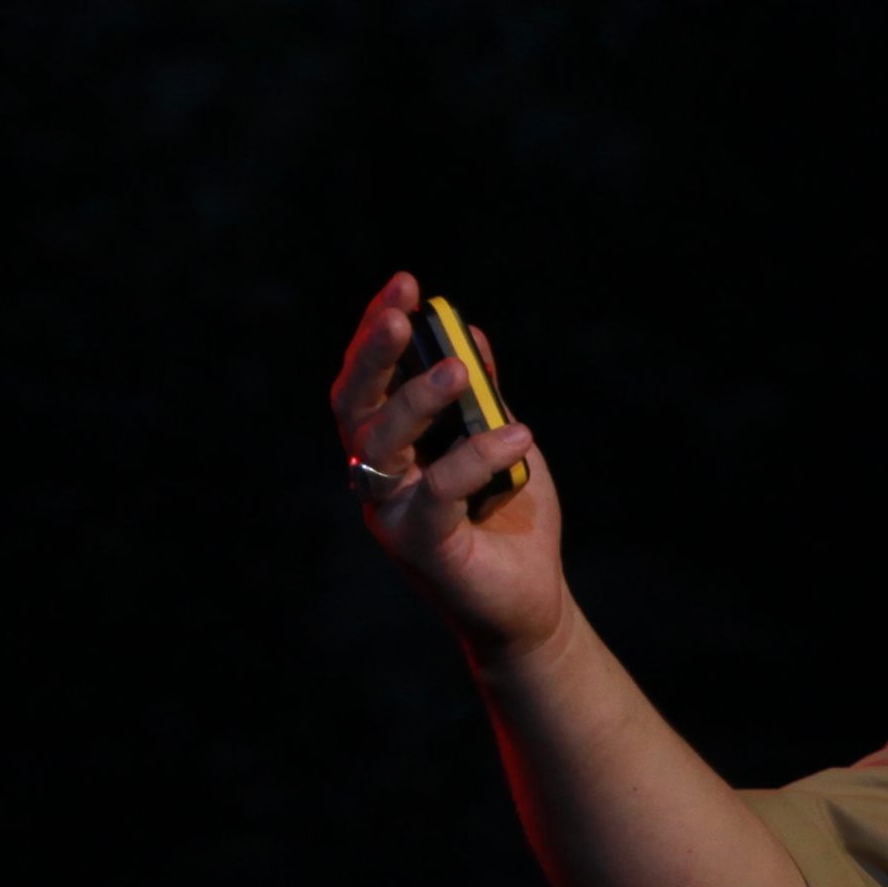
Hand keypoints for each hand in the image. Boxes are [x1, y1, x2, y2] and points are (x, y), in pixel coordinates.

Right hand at [329, 272, 563, 657]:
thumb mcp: (500, 438)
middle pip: (355, 405)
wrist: (531, 601)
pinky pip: (436, 491)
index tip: (403, 286)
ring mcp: (391, 512)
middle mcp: (378, 475)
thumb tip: (467, 331)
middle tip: (400, 313)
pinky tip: (518, 432)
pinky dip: (475, 456)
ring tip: (461, 372)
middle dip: (374, 354)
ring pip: (383, 444)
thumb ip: (482, 393)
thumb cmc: (508, 518)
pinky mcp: (419, 545)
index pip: (369, 379)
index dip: (376, 331)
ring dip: (418, 399)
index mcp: (391, 445)